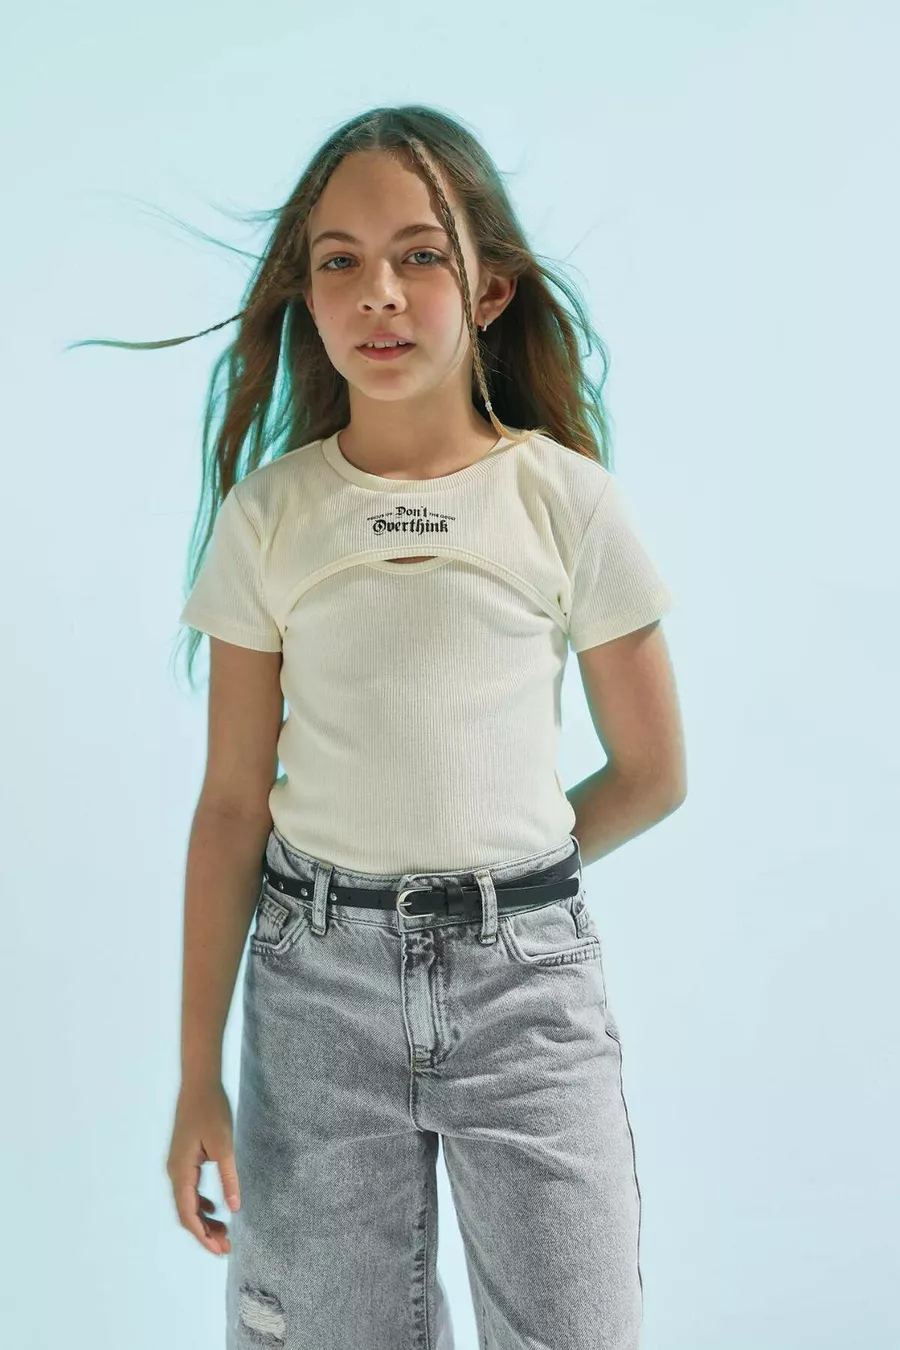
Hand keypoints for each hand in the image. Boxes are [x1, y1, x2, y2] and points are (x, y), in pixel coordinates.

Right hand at [166, 1080, 240, 1255]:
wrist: (199, 1084)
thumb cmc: (211, 1110)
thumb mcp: (224, 1145)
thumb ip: (228, 1177)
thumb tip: (233, 1209)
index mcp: (181, 1171)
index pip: (188, 1214)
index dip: (203, 1235)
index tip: (219, 1250)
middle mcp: (175, 1172)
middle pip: (187, 1213)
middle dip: (205, 1232)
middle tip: (227, 1247)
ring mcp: (178, 1166)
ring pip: (188, 1203)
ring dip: (204, 1220)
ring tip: (224, 1233)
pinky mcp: (184, 1159)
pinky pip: (190, 1190)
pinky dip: (202, 1204)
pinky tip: (217, 1208)